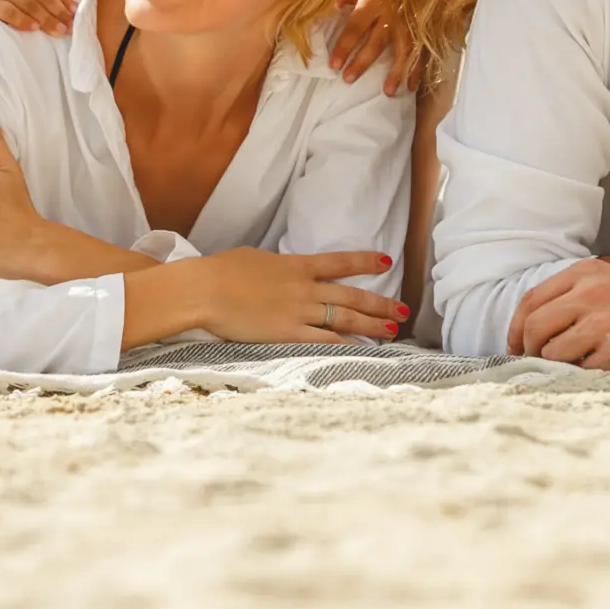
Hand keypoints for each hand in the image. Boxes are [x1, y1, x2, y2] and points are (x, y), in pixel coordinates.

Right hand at [187, 248, 408, 343]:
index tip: (385, 260)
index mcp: (296, 265)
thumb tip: (282, 271)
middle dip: (380, 303)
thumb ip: (277, 268)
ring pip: (344, 318)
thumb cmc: (222, 271)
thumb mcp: (256, 259)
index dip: (365, 261)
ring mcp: (298, 311)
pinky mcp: (287, 333)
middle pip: (351, 295)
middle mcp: (304, 288)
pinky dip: (346, 344)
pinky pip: (324, 340)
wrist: (206, 289)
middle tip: (403, 309)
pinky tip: (362, 349)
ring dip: (372, 324)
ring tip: (393, 329)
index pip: (339, 262)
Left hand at [327, 0, 420, 94]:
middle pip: (377, 42)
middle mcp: (392, 12)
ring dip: (396, 72)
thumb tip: (330, 9)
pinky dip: (418, 68)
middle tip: (348, 79)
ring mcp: (409, 20)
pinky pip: (421, 49)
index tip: (334, 64)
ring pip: (403, 50)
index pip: (355, 27)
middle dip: (362, 63)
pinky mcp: (421, 24)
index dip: (344, 46)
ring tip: (388, 92)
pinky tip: (413, 85)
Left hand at [507, 259, 609, 371]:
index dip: (515, 329)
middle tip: (539, 364)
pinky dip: (586, 377)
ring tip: (585, 364)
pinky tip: (607, 370)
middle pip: (534, 329)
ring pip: (553, 355)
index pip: (531, 301)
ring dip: (562, 367)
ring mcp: (602, 324)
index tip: (515, 346)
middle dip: (530, 352)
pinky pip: (580, 373)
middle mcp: (590, 295)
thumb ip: (576, 295)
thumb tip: (534, 327)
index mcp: (587, 274)